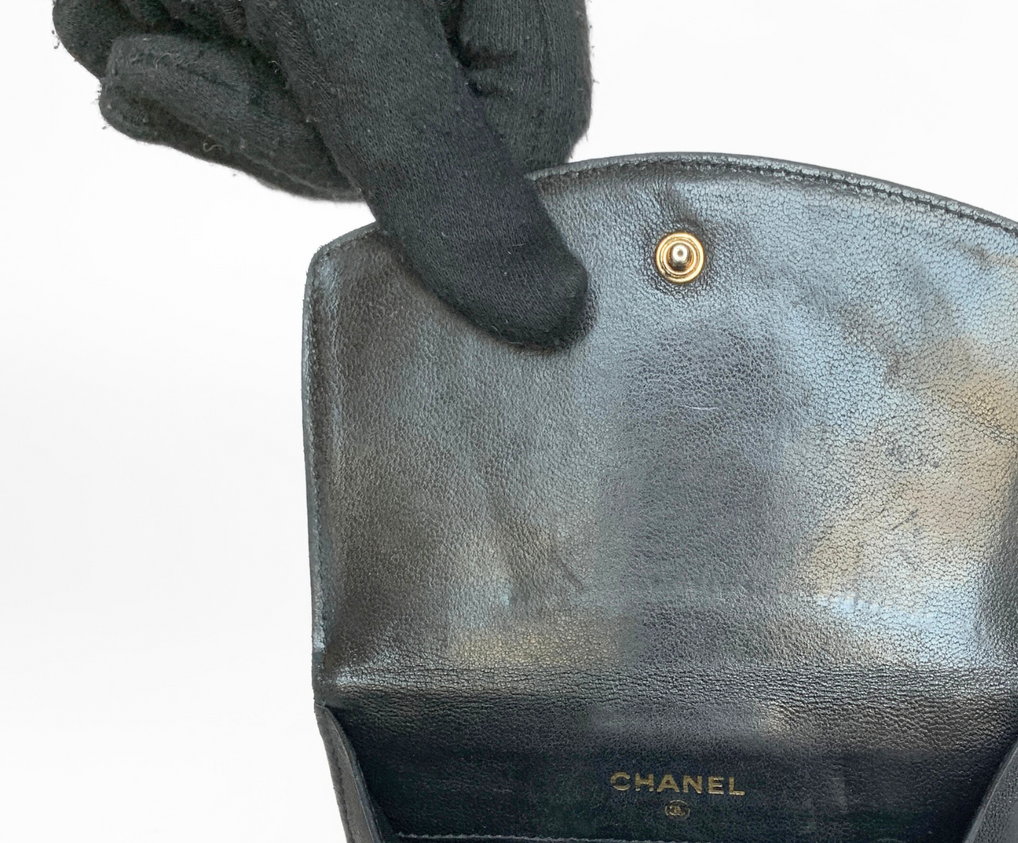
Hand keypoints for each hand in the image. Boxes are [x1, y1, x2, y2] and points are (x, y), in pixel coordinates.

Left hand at [53, 0, 592, 345]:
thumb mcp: (357, 25)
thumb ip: (440, 176)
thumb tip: (552, 317)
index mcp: (515, 60)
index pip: (460, 205)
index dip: (346, 167)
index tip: (291, 90)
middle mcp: (452, 58)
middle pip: (343, 177)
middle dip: (237, 102)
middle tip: (178, 31)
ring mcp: (366, 42)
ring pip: (257, 130)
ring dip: (171, 60)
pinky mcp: (287, 26)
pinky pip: (205, 85)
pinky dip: (144, 32)